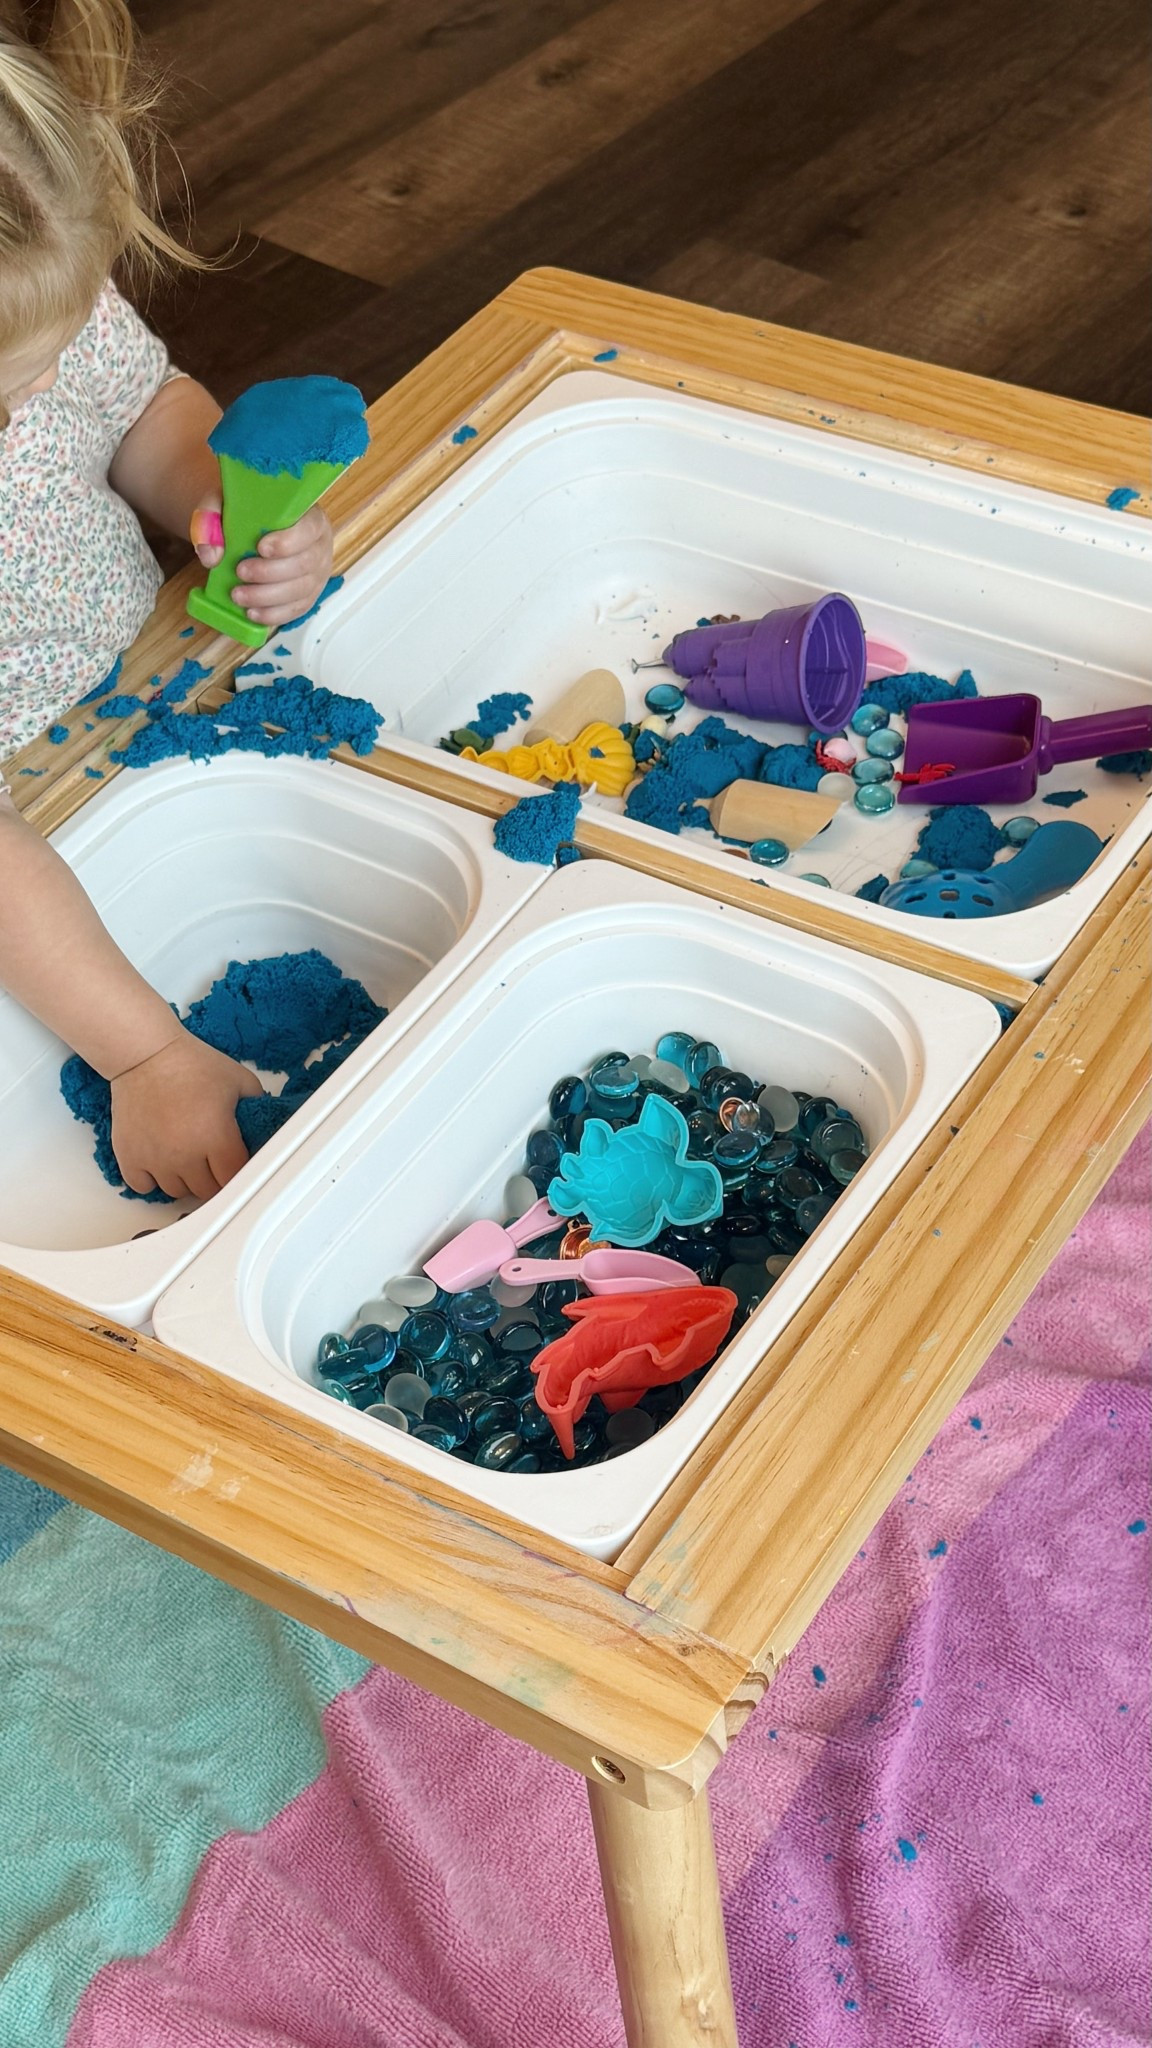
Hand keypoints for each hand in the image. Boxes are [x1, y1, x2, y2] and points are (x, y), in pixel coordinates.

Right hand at [111, 1031, 263, 1200]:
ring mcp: (155, 1159)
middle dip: (214, 1178)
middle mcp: (185, 1154)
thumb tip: (267, 1129)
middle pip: (207, 1191)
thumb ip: (258, 1107)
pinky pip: (144, 1188)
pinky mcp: (130, 1157)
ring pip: (177, 1192)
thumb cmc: (190, 1064)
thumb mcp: (240, 1080)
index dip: (238, 1174)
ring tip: (187, 1156)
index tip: (235, 1165)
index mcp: (216, 1137)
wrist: (147, 1054)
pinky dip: (153, 1180)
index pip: (234, 1180)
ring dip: (185, 1180)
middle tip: (212, 1158)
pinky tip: (160, 1161)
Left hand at [191, 487, 333, 629]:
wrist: (253, 524)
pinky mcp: (309, 594)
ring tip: (238, 596)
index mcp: (309, 518)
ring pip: (300, 590)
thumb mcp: (225, 503)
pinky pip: (296, 609)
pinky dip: (274, 614)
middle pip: (304, 564)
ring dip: (267, 597)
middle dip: (270, 573)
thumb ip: (211, 519)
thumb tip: (211, 556)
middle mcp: (319, 546)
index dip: (288, 542)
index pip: (308, 530)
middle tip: (240, 572)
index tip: (261, 547)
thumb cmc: (245, 512)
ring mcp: (317, 574)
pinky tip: (252, 613)